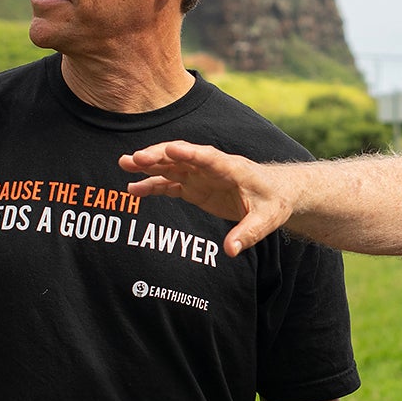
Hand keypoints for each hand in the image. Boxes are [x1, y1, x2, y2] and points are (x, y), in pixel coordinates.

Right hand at [118, 141, 290, 255]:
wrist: (276, 194)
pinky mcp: (195, 188)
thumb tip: (230, 251)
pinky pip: (171, 184)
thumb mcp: (267, 220)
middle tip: (135, 158)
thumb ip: (248, 234)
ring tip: (124, 164)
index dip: (189, 153)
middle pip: (182, 157)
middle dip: (159, 155)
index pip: (209, 158)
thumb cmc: (274, 202)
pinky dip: (153, 185)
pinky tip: (134, 189)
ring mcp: (201, 176)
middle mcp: (212, 168)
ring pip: (171, 166)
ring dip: (149, 165)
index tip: (170, 149)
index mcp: (232, 168)